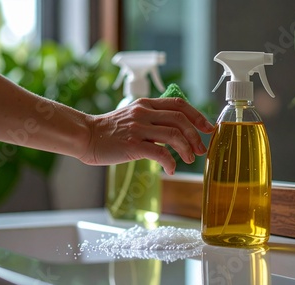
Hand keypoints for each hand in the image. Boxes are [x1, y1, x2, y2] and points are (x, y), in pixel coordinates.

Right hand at [81, 97, 213, 174]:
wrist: (86, 136)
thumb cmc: (110, 131)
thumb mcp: (133, 117)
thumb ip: (153, 121)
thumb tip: (176, 133)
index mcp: (146, 104)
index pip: (179, 104)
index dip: (197, 115)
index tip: (208, 128)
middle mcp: (144, 113)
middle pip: (181, 119)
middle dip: (196, 135)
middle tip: (200, 149)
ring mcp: (138, 128)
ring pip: (174, 135)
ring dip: (186, 149)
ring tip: (189, 160)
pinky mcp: (133, 144)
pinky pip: (160, 153)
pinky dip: (170, 162)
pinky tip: (171, 169)